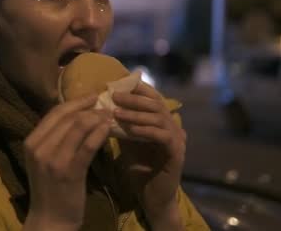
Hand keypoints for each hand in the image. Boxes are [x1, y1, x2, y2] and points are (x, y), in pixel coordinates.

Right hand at [23, 94, 111, 229]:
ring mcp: (53, 160)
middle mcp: (39, 148)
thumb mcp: (44, 159)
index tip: (91, 97)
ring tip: (109, 116)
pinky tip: (109, 129)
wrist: (50, 219)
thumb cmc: (50, 188)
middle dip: (88, 107)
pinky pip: (88, 145)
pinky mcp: (70, 171)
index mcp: (31, 142)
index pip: (54, 113)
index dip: (75, 102)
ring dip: (97, 118)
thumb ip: (53, 138)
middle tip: (105, 104)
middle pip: (66, 116)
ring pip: (78, 127)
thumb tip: (75, 114)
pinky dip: (100, 133)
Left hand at [112, 82, 185, 229]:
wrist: (151, 196)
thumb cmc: (139, 167)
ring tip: (116, 112)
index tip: (116, 84)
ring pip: (158, 118)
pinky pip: (162, 136)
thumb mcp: (127, 140)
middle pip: (155, 103)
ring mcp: (177, 139)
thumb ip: (122, 122)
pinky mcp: (177, 153)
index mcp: (162, 121)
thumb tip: (104, 102)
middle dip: (133, 98)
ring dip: (136, 113)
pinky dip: (146, 130)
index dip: (137, 88)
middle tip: (114, 95)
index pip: (153, 97)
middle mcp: (173, 126)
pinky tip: (130, 129)